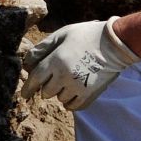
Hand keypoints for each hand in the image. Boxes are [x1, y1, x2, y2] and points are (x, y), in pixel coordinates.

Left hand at [18, 18, 139, 109]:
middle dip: (47, 86)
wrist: (115, 44)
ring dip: (61, 93)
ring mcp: (77, 87)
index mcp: (55, 61)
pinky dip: (71, 102)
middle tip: (55, 78)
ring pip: (60, 99)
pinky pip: (73, 106)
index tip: (25, 94)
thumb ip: (43, 48)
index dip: (27, 88)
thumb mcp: (62, 34)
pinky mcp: (89, 94)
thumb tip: (27, 63)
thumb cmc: (86, 35)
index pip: (35, 80)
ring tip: (70, 80)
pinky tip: (74, 92)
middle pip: (46, 92)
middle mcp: (64, 77)